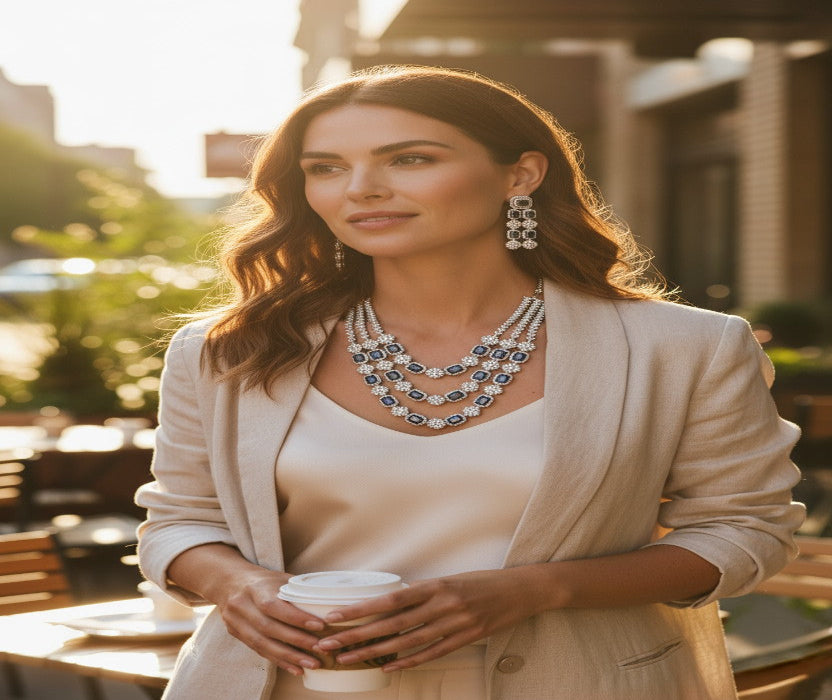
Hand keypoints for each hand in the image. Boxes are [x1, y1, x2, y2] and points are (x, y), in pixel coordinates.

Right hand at [212, 568, 325, 676]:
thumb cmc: (263, 580)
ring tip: (312, 664)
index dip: (296, 618)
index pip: (274, 606)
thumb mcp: (279, 578)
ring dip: (290, 657)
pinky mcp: (236, 634)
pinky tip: (296, 669)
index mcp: (255, 588)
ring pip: (263, 644)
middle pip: (269, 629)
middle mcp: (242, 606)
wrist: (230, 582)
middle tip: (320, 649)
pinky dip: (280, 661)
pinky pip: (260, 652)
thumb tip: (328, 603)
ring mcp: (236, 622)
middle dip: (297, 641)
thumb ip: (298, 592)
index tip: (320, 626)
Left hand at [313, 568, 544, 670]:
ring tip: (349, 660)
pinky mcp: (466, 639)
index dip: (360, 609)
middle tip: (329, 644)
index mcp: (435, 585)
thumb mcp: (450, 580)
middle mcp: (442, 604)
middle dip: (357, 635)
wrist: (521, 589)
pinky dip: (408, 662)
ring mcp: (455, 624)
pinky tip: (388, 668)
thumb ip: (424, 592)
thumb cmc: (482, 582)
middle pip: (392, 624)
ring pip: (407, 642)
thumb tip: (392, 603)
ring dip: (375, 653)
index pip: (389, 599)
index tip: (335, 616)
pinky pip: (432, 654)